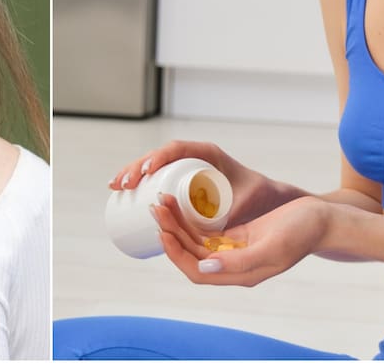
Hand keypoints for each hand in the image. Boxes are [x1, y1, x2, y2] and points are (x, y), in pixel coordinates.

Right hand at [108, 140, 277, 224]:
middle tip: (122, 185)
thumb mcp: (247, 201)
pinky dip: (138, 178)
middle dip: (136, 167)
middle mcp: (194, 156)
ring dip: (132, 172)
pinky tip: (122, 188)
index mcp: (208, 153)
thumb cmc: (259, 196)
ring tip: (115, 187)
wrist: (268, 197)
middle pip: (159, 155)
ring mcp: (186, 166)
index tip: (145, 173)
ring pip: (154, 164)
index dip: (158, 158)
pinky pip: (156, 174)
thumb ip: (236, 214)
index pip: (177, 149)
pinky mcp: (182, 179)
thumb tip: (216, 234)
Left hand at [151, 194, 330, 287]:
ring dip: (178, 224)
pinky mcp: (238, 236)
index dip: (176, 254)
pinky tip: (180, 203)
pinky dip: (192, 219)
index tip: (163, 231)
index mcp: (241, 274)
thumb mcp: (273, 246)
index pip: (197, 272)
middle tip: (157, 207)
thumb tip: (205, 266)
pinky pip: (207, 231)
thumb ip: (240, 260)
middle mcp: (234, 265)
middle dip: (171, 233)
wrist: (322, 219)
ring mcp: (235, 250)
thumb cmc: (302, 231)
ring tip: (163, 201)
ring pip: (196, 242)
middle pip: (191, 255)